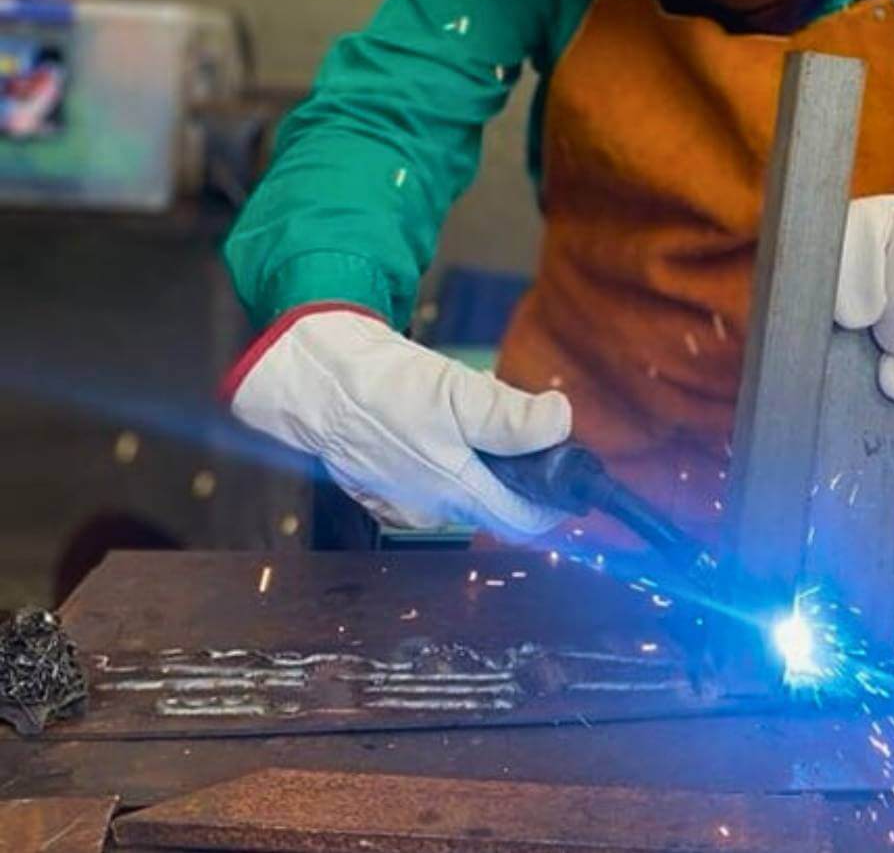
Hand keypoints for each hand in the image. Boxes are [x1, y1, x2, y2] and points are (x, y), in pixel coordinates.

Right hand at [227, 308, 571, 534]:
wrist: (316, 379)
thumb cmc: (383, 388)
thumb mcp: (459, 393)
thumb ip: (512, 416)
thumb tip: (559, 423)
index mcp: (455, 493)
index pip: (523, 522)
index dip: (554, 502)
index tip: (570, 472)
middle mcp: (430, 509)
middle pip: (496, 497)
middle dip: (515, 462)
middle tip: (517, 418)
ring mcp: (403, 499)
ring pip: (464, 481)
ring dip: (480, 451)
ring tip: (469, 404)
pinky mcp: (383, 484)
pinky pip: (431, 474)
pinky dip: (446, 448)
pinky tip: (435, 414)